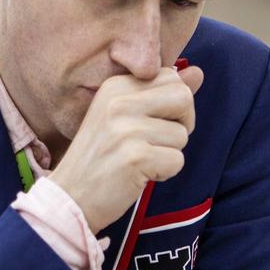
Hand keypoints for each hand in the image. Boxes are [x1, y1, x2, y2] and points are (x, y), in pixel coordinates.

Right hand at [51, 65, 203, 232]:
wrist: (70, 197)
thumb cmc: (101, 157)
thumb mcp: (123, 116)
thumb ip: (160, 93)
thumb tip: (198, 72)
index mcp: (115, 86)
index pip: (170, 76)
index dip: (174, 104)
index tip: (154, 122)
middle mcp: (119, 102)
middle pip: (183, 97)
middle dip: (181, 124)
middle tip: (157, 142)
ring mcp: (126, 129)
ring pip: (182, 134)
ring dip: (168, 153)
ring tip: (140, 160)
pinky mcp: (136, 157)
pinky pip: (177, 161)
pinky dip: (164, 173)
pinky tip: (139, 175)